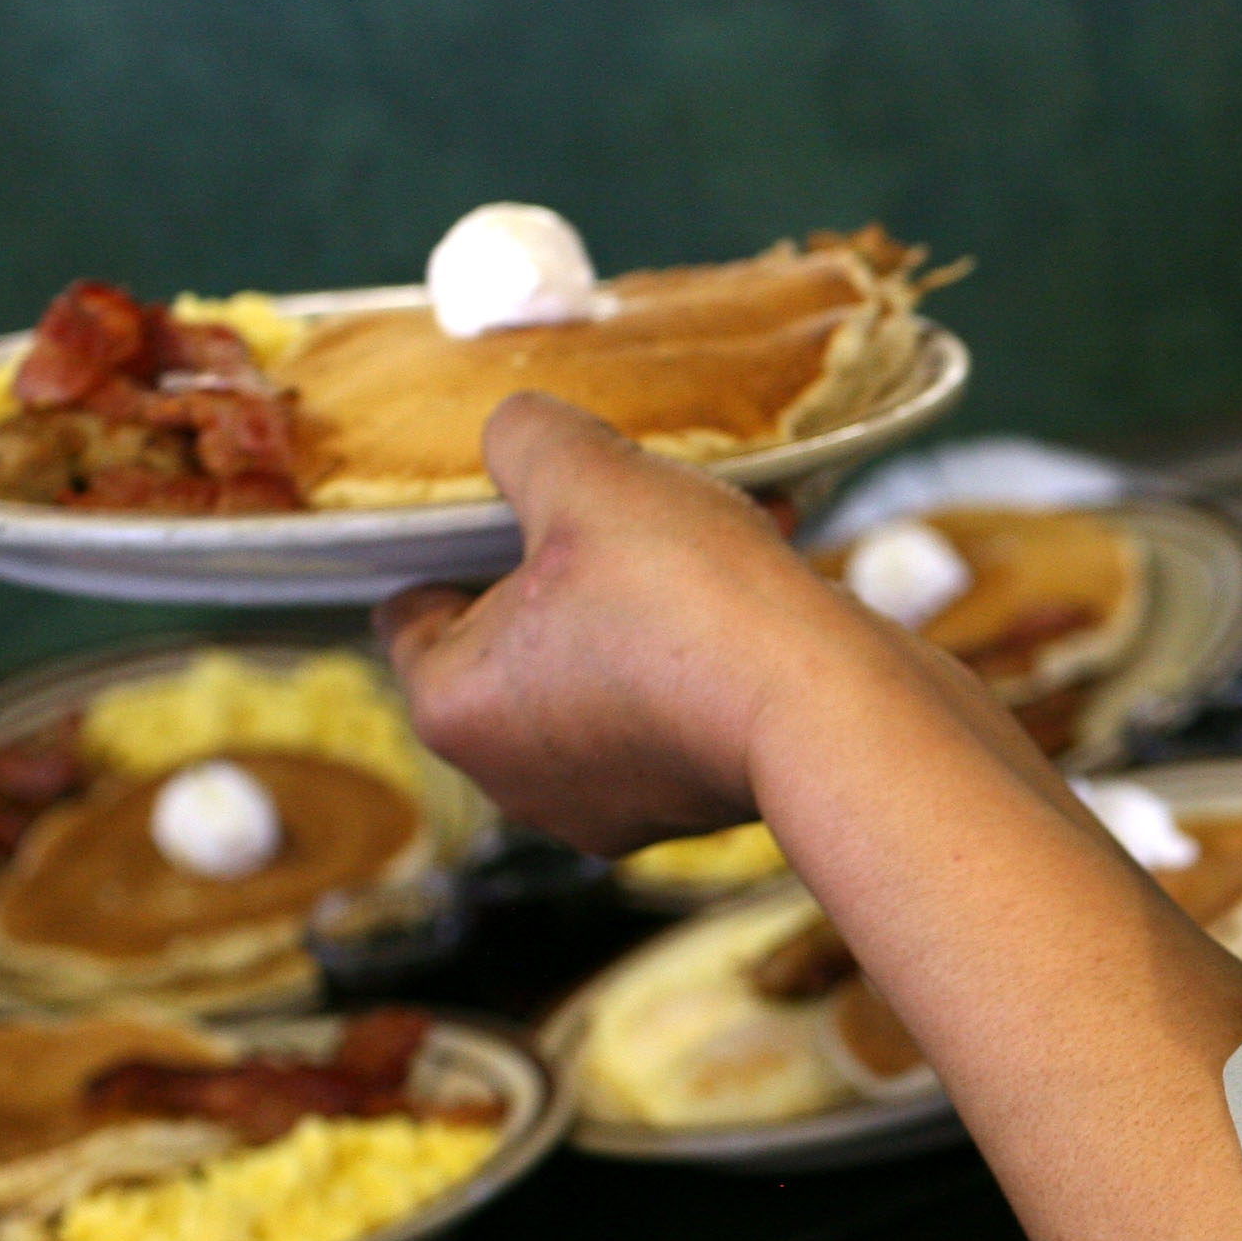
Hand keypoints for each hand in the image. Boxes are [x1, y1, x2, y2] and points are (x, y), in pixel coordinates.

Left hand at [375, 393, 887, 854]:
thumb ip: (524, 435)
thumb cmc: (685, 598)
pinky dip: (699, 648)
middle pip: (514, 642)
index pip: (413, 611)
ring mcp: (605, 805)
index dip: (461, 543)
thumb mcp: (586, 473)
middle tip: (622, 511)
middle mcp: (514, 777)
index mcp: (453, 708)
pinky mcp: (687, 808)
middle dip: (568, 570)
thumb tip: (516, 431)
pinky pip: (671, 705)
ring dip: (642, 599)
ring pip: (601, 667)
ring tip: (708, 528)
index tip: (523, 503)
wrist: (828, 710)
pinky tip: (755, 575)